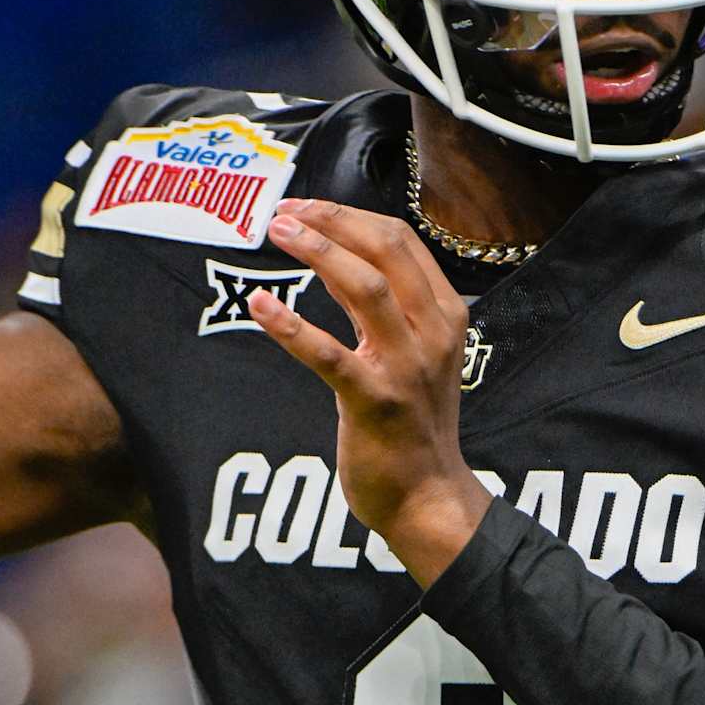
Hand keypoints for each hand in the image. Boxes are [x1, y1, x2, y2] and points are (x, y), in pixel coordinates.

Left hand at [252, 199, 494, 586]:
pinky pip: (328, 354)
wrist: (428, 497)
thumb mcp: (410, 353)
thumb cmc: (412, 423)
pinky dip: (290, 325)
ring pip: (366, 287)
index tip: (307, 207)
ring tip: (277, 232)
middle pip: (386, 249)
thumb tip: (333, 257)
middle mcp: (433, 332)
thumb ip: (378, 307)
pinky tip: (259, 306)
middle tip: (285, 212)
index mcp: (445, 314)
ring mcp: (407, 366)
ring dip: (317, 251)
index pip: (400, 241)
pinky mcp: (375, 402)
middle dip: (332, 221)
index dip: (349, 216)